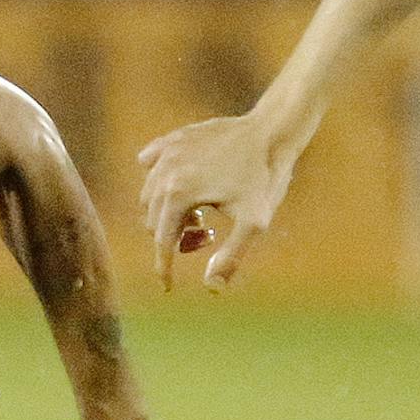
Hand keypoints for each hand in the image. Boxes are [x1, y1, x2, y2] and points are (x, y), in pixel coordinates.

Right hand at [138, 112, 287, 291]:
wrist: (270, 131)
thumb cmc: (264, 178)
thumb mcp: (254, 223)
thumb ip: (232, 258)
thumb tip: (211, 288)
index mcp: (178, 195)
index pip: (162, 242)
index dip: (165, 268)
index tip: (168, 287)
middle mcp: (164, 173)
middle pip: (153, 221)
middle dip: (174, 238)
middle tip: (208, 236)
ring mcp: (166, 153)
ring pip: (150, 196)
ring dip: (168, 213)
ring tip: (201, 214)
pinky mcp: (173, 139)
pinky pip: (150, 163)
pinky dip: (156, 180)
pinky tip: (176, 186)